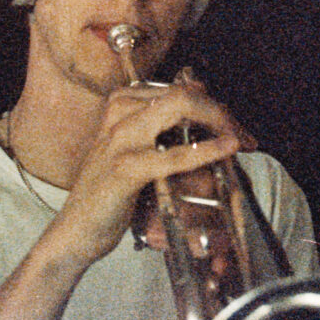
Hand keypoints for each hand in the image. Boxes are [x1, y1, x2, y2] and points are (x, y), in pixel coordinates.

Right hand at [49, 75, 254, 265]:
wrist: (75, 230)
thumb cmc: (109, 191)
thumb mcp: (136, 150)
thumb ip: (162, 129)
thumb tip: (204, 106)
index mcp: (122, 102)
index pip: (178, 90)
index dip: (213, 105)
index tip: (234, 126)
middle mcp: (120, 113)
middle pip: (183, 93)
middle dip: (220, 111)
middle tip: (244, 135)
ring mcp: (121, 139)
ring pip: (179, 108)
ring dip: (218, 122)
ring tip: (240, 140)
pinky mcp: (125, 168)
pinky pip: (173, 154)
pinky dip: (205, 150)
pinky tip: (226, 148)